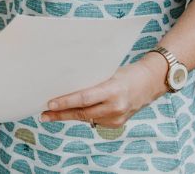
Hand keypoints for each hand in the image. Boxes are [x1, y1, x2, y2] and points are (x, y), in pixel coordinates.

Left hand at [40, 54, 168, 127]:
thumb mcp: (108, 73)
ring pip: (86, 118)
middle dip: (61, 114)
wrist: (150, 82)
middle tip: (43, 114)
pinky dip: (82, 115)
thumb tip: (65, 84)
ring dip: (68, 116)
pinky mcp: (117, 123)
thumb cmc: (126, 72)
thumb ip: (91, 81)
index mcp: (113, 90)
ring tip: (50, 115)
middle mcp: (116, 107)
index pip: (84, 98)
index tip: (49, 104)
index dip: (65, 102)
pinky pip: (94, 119)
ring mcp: (117, 117)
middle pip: (82, 112)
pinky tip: (69, 112)